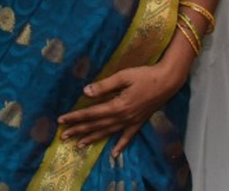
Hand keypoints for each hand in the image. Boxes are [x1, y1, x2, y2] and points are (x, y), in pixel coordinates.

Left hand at [57, 61, 184, 155]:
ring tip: (79, 144)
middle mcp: (122, 117)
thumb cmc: (145, 75)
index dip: (75, 117)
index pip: (91, 113)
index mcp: (117, 106)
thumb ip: (104, 85)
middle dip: (79, 130)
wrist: (167, 81)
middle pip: (96, 125)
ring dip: (93, 138)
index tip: (61, 120)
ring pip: (108, 132)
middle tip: (63, 136)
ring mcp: (131, 122)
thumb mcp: (123, 76)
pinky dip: (120, 145)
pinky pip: (127, 137)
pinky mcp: (139, 122)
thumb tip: (85, 92)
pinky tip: (113, 153)